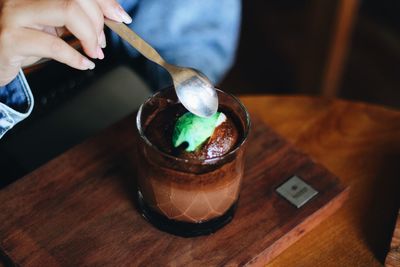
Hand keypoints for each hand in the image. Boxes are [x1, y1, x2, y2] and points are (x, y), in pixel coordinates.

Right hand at [0, 0, 131, 85]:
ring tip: (94, 52)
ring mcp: (14, 13)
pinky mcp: (10, 38)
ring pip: (69, 12)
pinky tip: (84, 64)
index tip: (120, 17)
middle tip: (100, 43)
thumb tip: (110, 15)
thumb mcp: (51, 23)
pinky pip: (55, 46)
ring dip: (90, 37)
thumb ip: (75, 16)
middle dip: (98, 22)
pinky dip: (76, 58)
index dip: (105, 1)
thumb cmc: (25, 40)